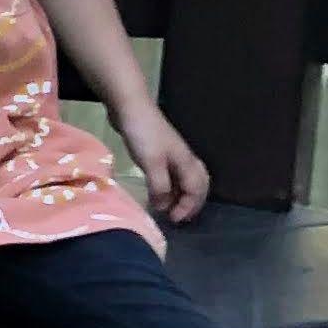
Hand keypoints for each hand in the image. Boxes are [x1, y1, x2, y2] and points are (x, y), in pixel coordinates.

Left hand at [119, 102, 208, 220]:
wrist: (130, 107)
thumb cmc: (143, 134)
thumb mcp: (151, 163)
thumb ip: (160, 186)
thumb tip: (163, 207)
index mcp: (186, 162)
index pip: (196, 191)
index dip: (188, 207)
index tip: (173, 220)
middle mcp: (184, 159)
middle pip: (197, 185)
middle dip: (190, 203)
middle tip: (177, 217)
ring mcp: (173, 154)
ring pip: (184, 180)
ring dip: (179, 195)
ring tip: (167, 208)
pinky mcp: (160, 151)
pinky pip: (172, 174)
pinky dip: (169, 186)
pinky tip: (156, 192)